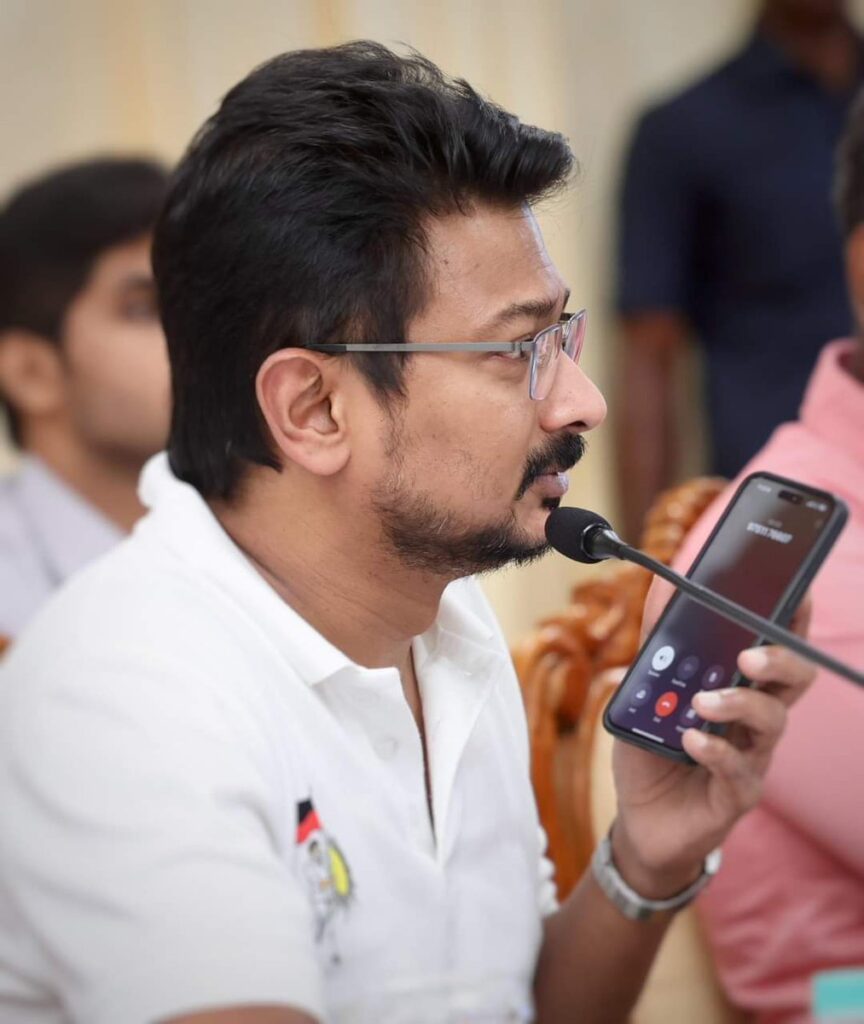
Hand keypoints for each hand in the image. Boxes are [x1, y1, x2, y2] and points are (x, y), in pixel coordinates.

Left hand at [609, 597, 814, 897]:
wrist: (641, 820)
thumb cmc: (652, 748)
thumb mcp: (643, 688)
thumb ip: (656, 640)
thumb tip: (664, 583)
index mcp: (739, 687)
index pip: (777, 649)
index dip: (792, 622)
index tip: (796, 594)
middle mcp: (754, 719)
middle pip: (794, 681)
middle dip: (780, 661)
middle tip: (747, 656)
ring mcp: (752, 757)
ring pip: (773, 722)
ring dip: (739, 704)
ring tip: (701, 702)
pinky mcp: (738, 794)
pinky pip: (740, 770)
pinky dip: (715, 751)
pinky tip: (690, 742)